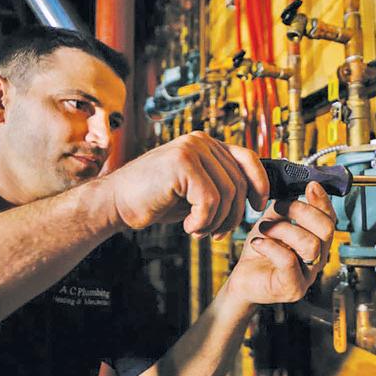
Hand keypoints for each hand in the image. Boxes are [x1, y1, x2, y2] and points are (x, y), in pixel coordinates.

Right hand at [103, 131, 268, 236]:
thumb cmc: (156, 201)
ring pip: (226, 194)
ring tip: (198, 231)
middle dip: (232, 216)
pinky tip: (187, 227)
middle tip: (216, 234)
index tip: (258, 207)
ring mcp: (191, 148)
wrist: (116, 203)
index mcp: (206, 144)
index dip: (259, 184)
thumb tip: (256, 195)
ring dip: (216, 222)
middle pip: (238, 182)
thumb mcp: (195, 192)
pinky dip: (203, 221)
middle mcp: (200, 141)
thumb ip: (220, 186)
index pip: (247, 158)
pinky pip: (210, 200)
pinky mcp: (182, 163)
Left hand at [223, 182, 335, 306]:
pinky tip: (258, 243)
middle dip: (302, 211)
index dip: (322, 200)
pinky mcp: (292, 287)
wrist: (243, 278)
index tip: (310, 186)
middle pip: (326, 229)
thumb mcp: (273, 221)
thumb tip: (293, 187)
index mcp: (317, 241)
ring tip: (264, 229)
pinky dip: (270, 247)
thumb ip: (286, 206)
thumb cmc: (260, 252)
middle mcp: (317, 259)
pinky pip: (288, 260)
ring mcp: (307, 275)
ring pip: (310, 244)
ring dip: (283, 229)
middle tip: (280, 208)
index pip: (330, 218)